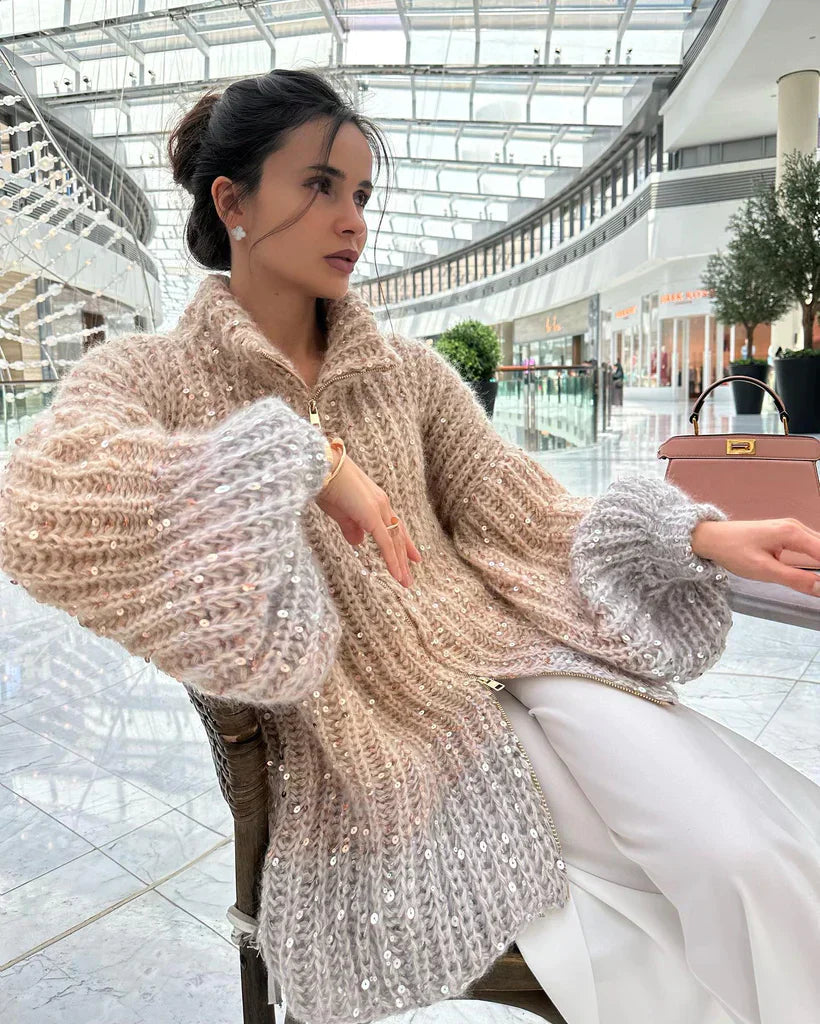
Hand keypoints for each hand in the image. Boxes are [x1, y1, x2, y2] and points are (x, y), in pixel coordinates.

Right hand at [314, 445, 421, 588]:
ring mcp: (379, 509)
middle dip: (404, 556)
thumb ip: (351, 527)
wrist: (320, 467)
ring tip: (406, 582)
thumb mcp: (339, 511)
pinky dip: (392, 559)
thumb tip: (359, 543)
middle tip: (410, 574)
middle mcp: (382, 504)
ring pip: (394, 541)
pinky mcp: (372, 515)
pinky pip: (385, 542)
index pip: (393, 525)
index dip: (402, 542)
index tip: (412, 557)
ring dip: (400, 563)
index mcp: (375, 501)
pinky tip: (397, 574)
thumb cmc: (325, 485)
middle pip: (397, 534)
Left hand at [691, 519, 819, 596]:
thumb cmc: (734, 551)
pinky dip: (816, 558)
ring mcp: (791, 528)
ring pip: (819, 546)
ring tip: (818, 584)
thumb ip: (796, 579)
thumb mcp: (764, 570)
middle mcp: (796, 526)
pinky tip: (816, 571)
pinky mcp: (786, 533)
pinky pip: (810, 545)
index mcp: (792, 533)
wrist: (711, 537)